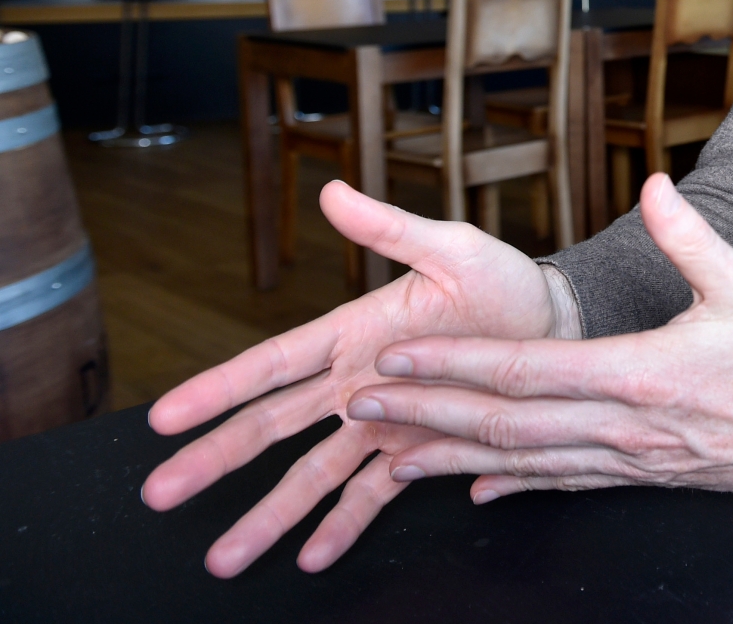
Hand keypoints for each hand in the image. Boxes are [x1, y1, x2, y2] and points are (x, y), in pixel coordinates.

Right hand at [141, 181, 567, 576]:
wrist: (558, 325)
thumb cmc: (504, 281)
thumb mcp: (452, 248)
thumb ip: (391, 228)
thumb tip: (333, 191)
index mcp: (352, 333)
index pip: (269, 363)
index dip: (217, 388)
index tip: (165, 416)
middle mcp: (356, 384)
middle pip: (271, 428)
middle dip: (214, 461)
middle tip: (159, 493)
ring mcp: (383, 423)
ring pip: (310, 474)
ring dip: (267, 514)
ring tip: (224, 557)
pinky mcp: (418, 451)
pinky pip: (372, 495)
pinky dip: (342, 525)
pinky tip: (310, 558)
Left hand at [342, 174, 732, 503]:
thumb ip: (691, 237)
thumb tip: (655, 186)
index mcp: (640, 374)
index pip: (526, 371)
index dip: (454, 364)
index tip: (398, 355)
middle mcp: (623, 426)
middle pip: (504, 424)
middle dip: (425, 412)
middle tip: (362, 402)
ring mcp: (627, 460)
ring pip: (522, 463)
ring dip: (450, 454)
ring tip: (389, 450)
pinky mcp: (639, 477)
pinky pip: (561, 484)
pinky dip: (510, 485)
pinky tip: (472, 486)